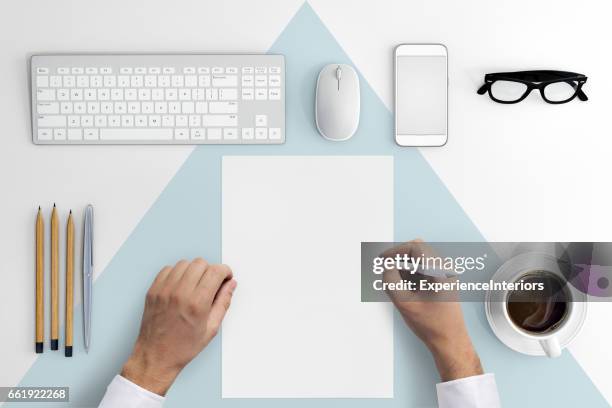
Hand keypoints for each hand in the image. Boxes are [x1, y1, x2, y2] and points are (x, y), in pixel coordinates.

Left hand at [121, 258, 236, 394]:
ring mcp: (164, 290)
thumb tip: (230, 285)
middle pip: (200, 263)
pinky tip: (181, 285)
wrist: (155, 357)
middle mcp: (180, 293)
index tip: (225, 277)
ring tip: (195, 285)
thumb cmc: (183, 347)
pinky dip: (177, 273)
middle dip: (210, 270)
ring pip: (184, 263)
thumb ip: (223, 302)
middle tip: (211, 283)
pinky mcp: (153, 291)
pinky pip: (168, 269)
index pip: (215, 271)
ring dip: (194, 270)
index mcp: (197, 303)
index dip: (225, 271)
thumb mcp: (211, 328)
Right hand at [383, 240, 482, 381]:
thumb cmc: (433, 325)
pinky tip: (407, 292)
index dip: (395, 251)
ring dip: (405, 269)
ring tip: (400, 289)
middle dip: (399, 260)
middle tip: (386, 271)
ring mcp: (444, 274)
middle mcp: (445, 269)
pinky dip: (410, 276)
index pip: (415, 247)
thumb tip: (386, 267)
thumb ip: (391, 280)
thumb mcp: (404, 302)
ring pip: (418, 261)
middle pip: (417, 251)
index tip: (383, 260)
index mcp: (440, 270)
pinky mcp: (441, 281)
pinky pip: (422, 270)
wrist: (450, 341)